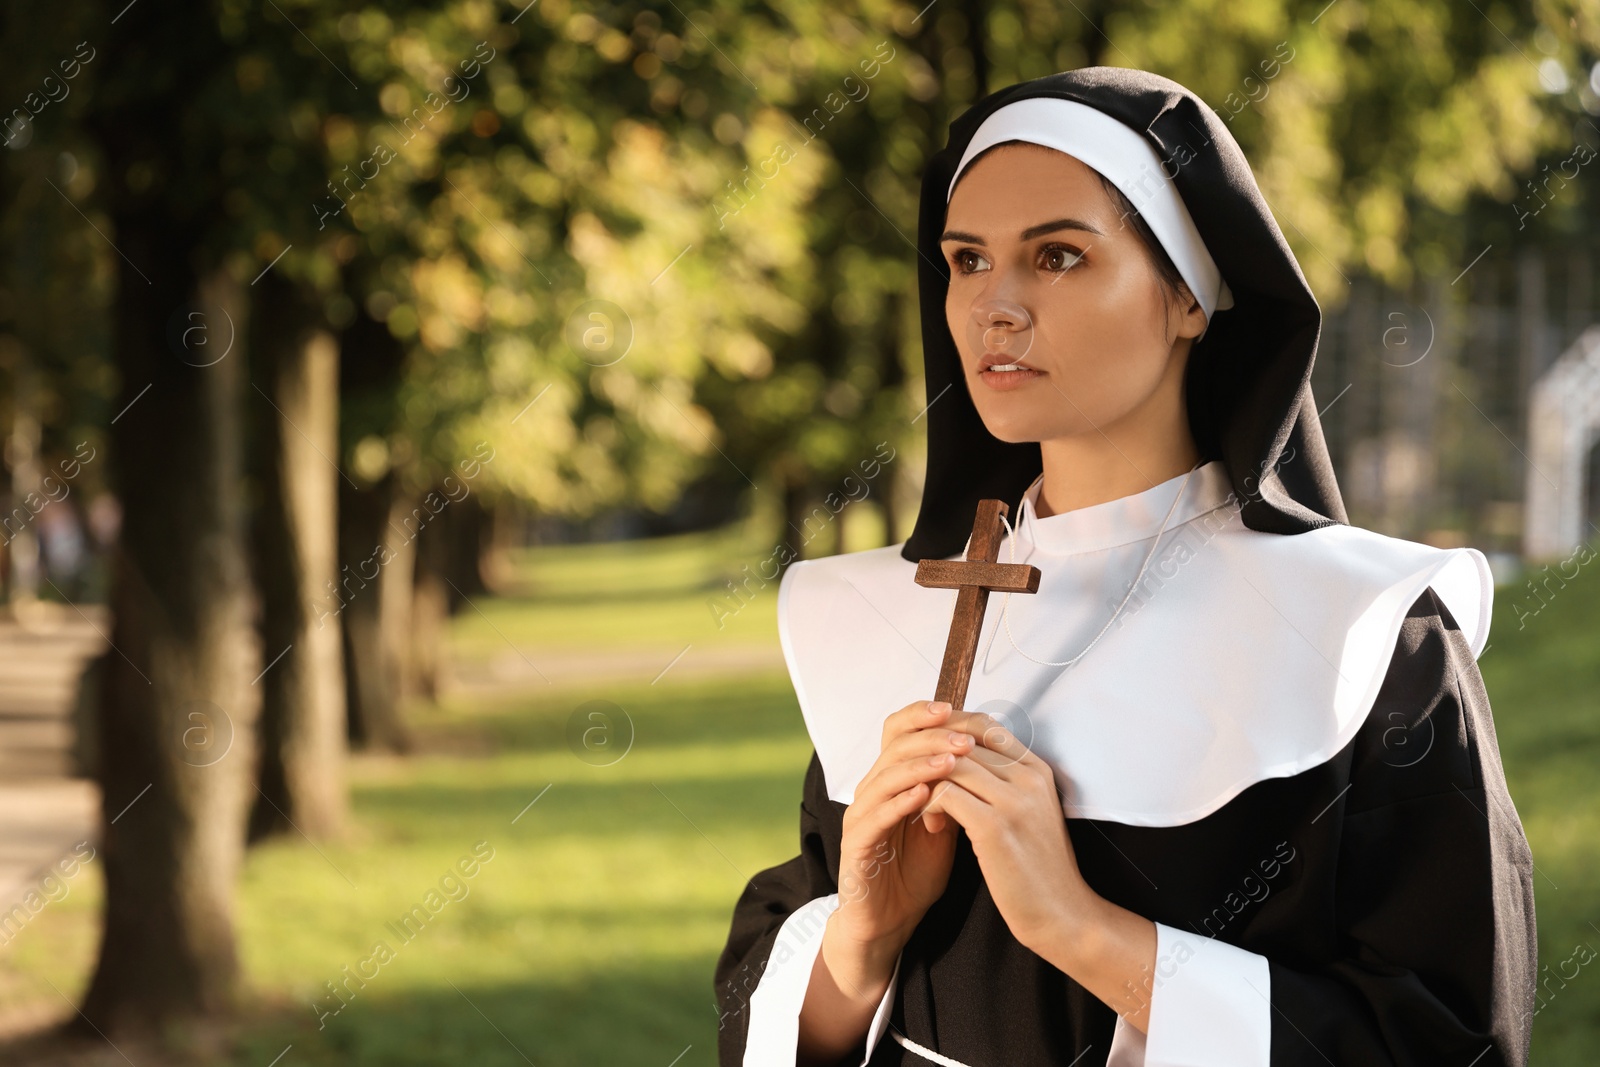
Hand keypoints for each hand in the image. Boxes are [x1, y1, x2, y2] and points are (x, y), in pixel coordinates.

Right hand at [831, 700, 972, 950]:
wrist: (889, 922)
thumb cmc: (915, 872)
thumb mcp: (944, 825)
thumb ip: (955, 792)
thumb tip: (986, 758)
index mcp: (891, 780)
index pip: (898, 731)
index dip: (921, 715)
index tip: (955, 709)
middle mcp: (872, 791)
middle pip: (893, 747)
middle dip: (930, 738)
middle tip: (963, 740)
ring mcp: (860, 817)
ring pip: (884, 777)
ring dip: (918, 766)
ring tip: (949, 762)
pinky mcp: (854, 845)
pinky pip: (874, 817)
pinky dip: (898, 803)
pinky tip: (923, 796)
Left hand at [918, 710, 1086, 950]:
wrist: (1062, 913)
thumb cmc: (1039, 867)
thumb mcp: (1030, 812)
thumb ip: (1004, 782)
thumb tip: (964, 758)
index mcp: (1037, 770)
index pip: (985, 727)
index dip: (950, 733)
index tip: (929, 756)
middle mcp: (1029, 778)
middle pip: (963, 742)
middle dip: (933, 760)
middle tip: (919, 786)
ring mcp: (1013, 801)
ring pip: (950, 765)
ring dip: (927, 783)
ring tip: (925, 809)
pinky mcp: (994, 827)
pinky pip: (945, 794)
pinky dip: (927, 804)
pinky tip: (929, 824)